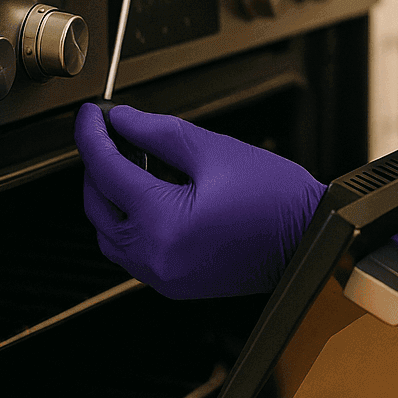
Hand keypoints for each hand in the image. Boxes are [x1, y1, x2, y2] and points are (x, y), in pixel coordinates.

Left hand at [74, 102, 326, 298]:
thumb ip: (158, 132)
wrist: (308, 237)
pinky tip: (148, 194)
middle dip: (97, 165)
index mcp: (163, 222)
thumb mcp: (213, 150)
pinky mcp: (173, 282)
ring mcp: (163, 275)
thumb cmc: (275, 199)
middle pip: (98, 205)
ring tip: (131, 162)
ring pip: (109, 233)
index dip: (92, 135)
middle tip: (109, 134)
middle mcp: (156, 256)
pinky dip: (129, 221)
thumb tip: (124, 121)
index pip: (106, 170)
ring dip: (110, 197)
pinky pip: (131, 251)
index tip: (90, 114)